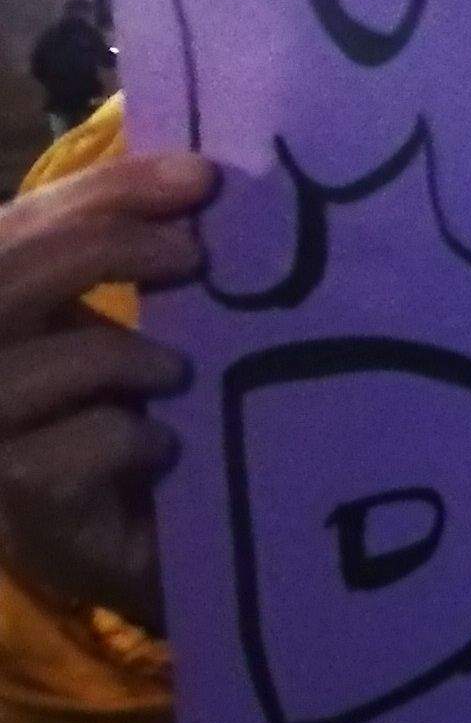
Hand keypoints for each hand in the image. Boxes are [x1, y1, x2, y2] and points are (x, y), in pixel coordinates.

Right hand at [0, 152, 212, 635]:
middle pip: (4, 277)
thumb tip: (196, 176)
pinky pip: (79, 443)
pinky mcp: (15, 496)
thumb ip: (128, 261)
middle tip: (194, 253)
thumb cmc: (122, 421)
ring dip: (126, 359)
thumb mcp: (120, 330)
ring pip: (44, 365)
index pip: (17, 227)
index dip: (104, 192)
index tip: (200, 176)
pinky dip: (135, 437)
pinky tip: (160, 450)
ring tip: (174, 376)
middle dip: (106, 246)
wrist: (136, 546)